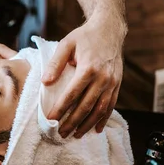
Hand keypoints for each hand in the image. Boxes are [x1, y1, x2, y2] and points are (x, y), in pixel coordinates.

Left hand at [43, 16, 125, 137]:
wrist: (110, 29)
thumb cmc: (85, 36)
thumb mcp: (66, 44)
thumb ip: (55, 63)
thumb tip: (45, 82)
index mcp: (89, 68)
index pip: (72, 94)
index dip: (61, 109)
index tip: (50, 120)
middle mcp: (103, 78)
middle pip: (86, 106)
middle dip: (73, 122)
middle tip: (61, 133)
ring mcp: (112, 82)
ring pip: (100, 109)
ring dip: (87, 124)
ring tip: (76, 135)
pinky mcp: (118, 84)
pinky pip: (111, 105)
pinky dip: (103, 119)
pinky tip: (96, 129)